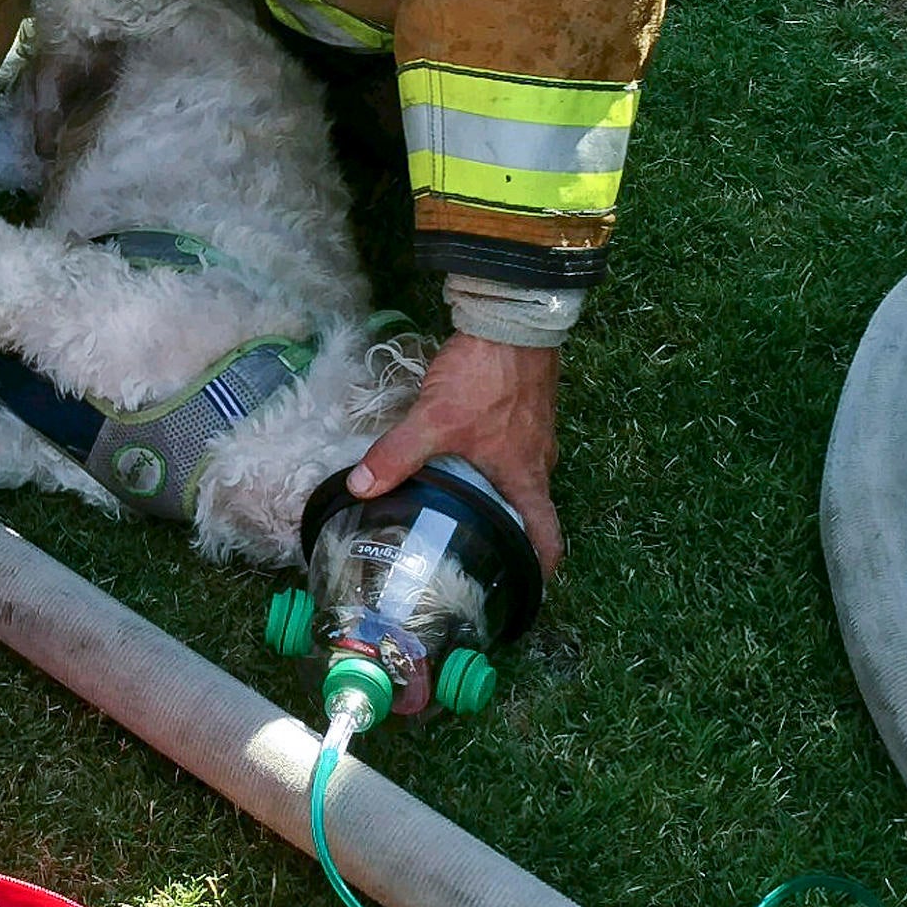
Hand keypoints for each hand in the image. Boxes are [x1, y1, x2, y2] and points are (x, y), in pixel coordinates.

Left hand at [351, 332, 563, 571]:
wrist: (511, 318)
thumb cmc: (486, 376)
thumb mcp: (435, 420)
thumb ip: (397, 456)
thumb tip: (360, 489)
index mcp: (526, 477)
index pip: (546, 538)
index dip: (536, 570)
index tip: (518, 588)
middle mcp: (539, 461)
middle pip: (532, 510)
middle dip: (509, 532)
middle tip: (475, 549)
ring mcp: (537, 433)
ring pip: (523, 477)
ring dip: (501, 494)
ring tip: (464, 506)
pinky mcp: (529, 407)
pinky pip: (516, 447)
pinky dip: (496, 460)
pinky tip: (468, 454)